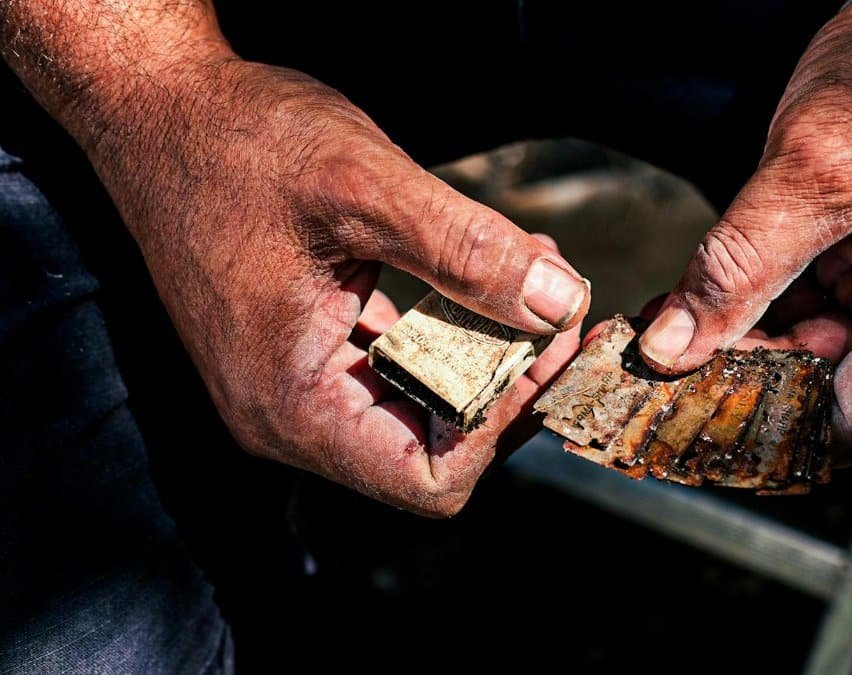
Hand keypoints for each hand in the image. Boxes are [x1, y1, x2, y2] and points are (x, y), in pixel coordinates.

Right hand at [82, 57, 587, 515]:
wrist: (161, 111)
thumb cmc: (239, 143)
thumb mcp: (364, 187)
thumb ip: (467, 251)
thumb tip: (558, 303)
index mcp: (292, 403)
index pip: (428, 477)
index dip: (504, 423)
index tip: (549, 345)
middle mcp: (289, 414)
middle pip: (435, 448)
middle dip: (509, 382)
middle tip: (560, 308)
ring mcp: (295, 384)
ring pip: (422, 405)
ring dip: (488, 351)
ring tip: (535, 279)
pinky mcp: (306, 349)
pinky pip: (397, 367)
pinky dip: (451, 329)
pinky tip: (486, 274)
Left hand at [638, 1, 851, 461]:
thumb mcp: (814, 172)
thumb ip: (737, 271)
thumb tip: (669, 351)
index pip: (849, 429)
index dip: (756, 428)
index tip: (674, 417)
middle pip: (826, 401)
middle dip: (736, 384)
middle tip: (650, 376)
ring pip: (811, 361)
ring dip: (738, 349)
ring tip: (661, 337)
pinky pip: (813, 317)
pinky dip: (756, 312)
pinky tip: (693, 306)